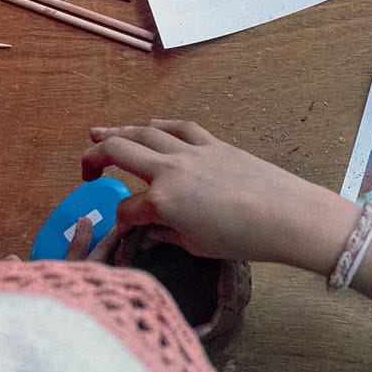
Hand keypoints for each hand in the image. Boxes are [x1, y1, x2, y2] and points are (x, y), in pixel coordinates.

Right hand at [81, 120, 352, 271]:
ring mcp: (191, 152)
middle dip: (94, 158)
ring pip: (144, 132)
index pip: (127, 209)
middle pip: (118, 152)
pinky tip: (150, 125)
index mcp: (162, 201)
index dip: (122, 221)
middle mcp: (169, 170)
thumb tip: (151, 230)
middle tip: (85, 168)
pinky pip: (179, 127)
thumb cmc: (243, 239)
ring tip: (98, 133)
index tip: (127, 229)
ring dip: (118, 132)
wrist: (287, 215)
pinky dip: (160, 125)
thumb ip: (167, 235)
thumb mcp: (197, 246)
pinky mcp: (213, 143)